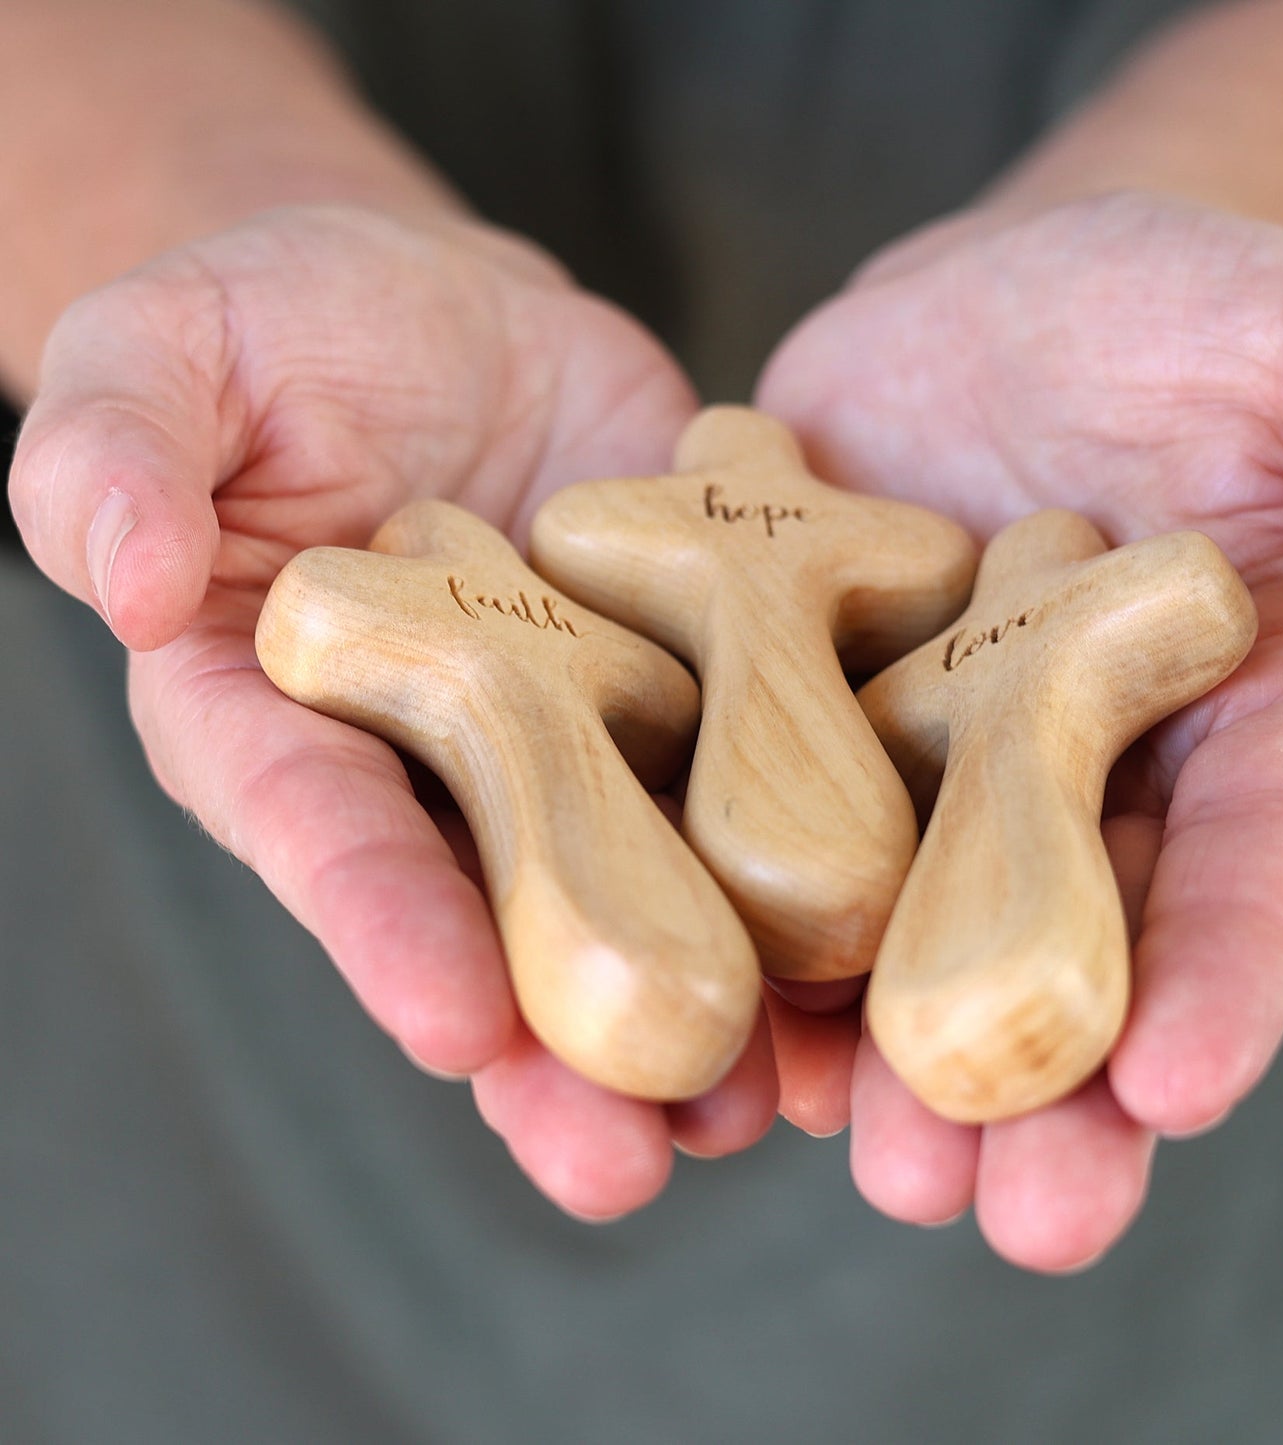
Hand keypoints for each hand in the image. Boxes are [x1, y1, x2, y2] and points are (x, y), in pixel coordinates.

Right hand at [9, 203, 776, 1218]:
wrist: (458, 320)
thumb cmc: (286, 327)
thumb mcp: (174, 350)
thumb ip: (120, 452)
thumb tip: (124, 579)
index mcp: (294, 715)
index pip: (326, 832)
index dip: (383, 927)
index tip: (451, 1021)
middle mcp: (447, 764)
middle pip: (498, 919)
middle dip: (557, 1050)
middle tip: (626, 1169)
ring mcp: (588, 737)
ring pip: (641, 888)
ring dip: (704, 1004)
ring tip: (766, 1110)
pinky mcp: (699, 683)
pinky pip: (753, 780)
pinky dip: (809, 866)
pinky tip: (867, 955)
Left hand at [757, 192, 1282, 1268]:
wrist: (988, 303)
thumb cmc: (1176, 307)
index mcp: (1230, 719)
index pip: (1250, 861)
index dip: (1227, 974)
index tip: (1183, 1089)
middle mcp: (1081, 776)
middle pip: (1076, 947)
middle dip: (1049, 1084)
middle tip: (1016, 1218)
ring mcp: (932, 763)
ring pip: (920, 932)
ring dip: (893, 1056)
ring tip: (875, 1165)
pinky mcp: (805, 723)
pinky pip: (782, 843)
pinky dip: (764, 937)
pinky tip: (743, 1036)